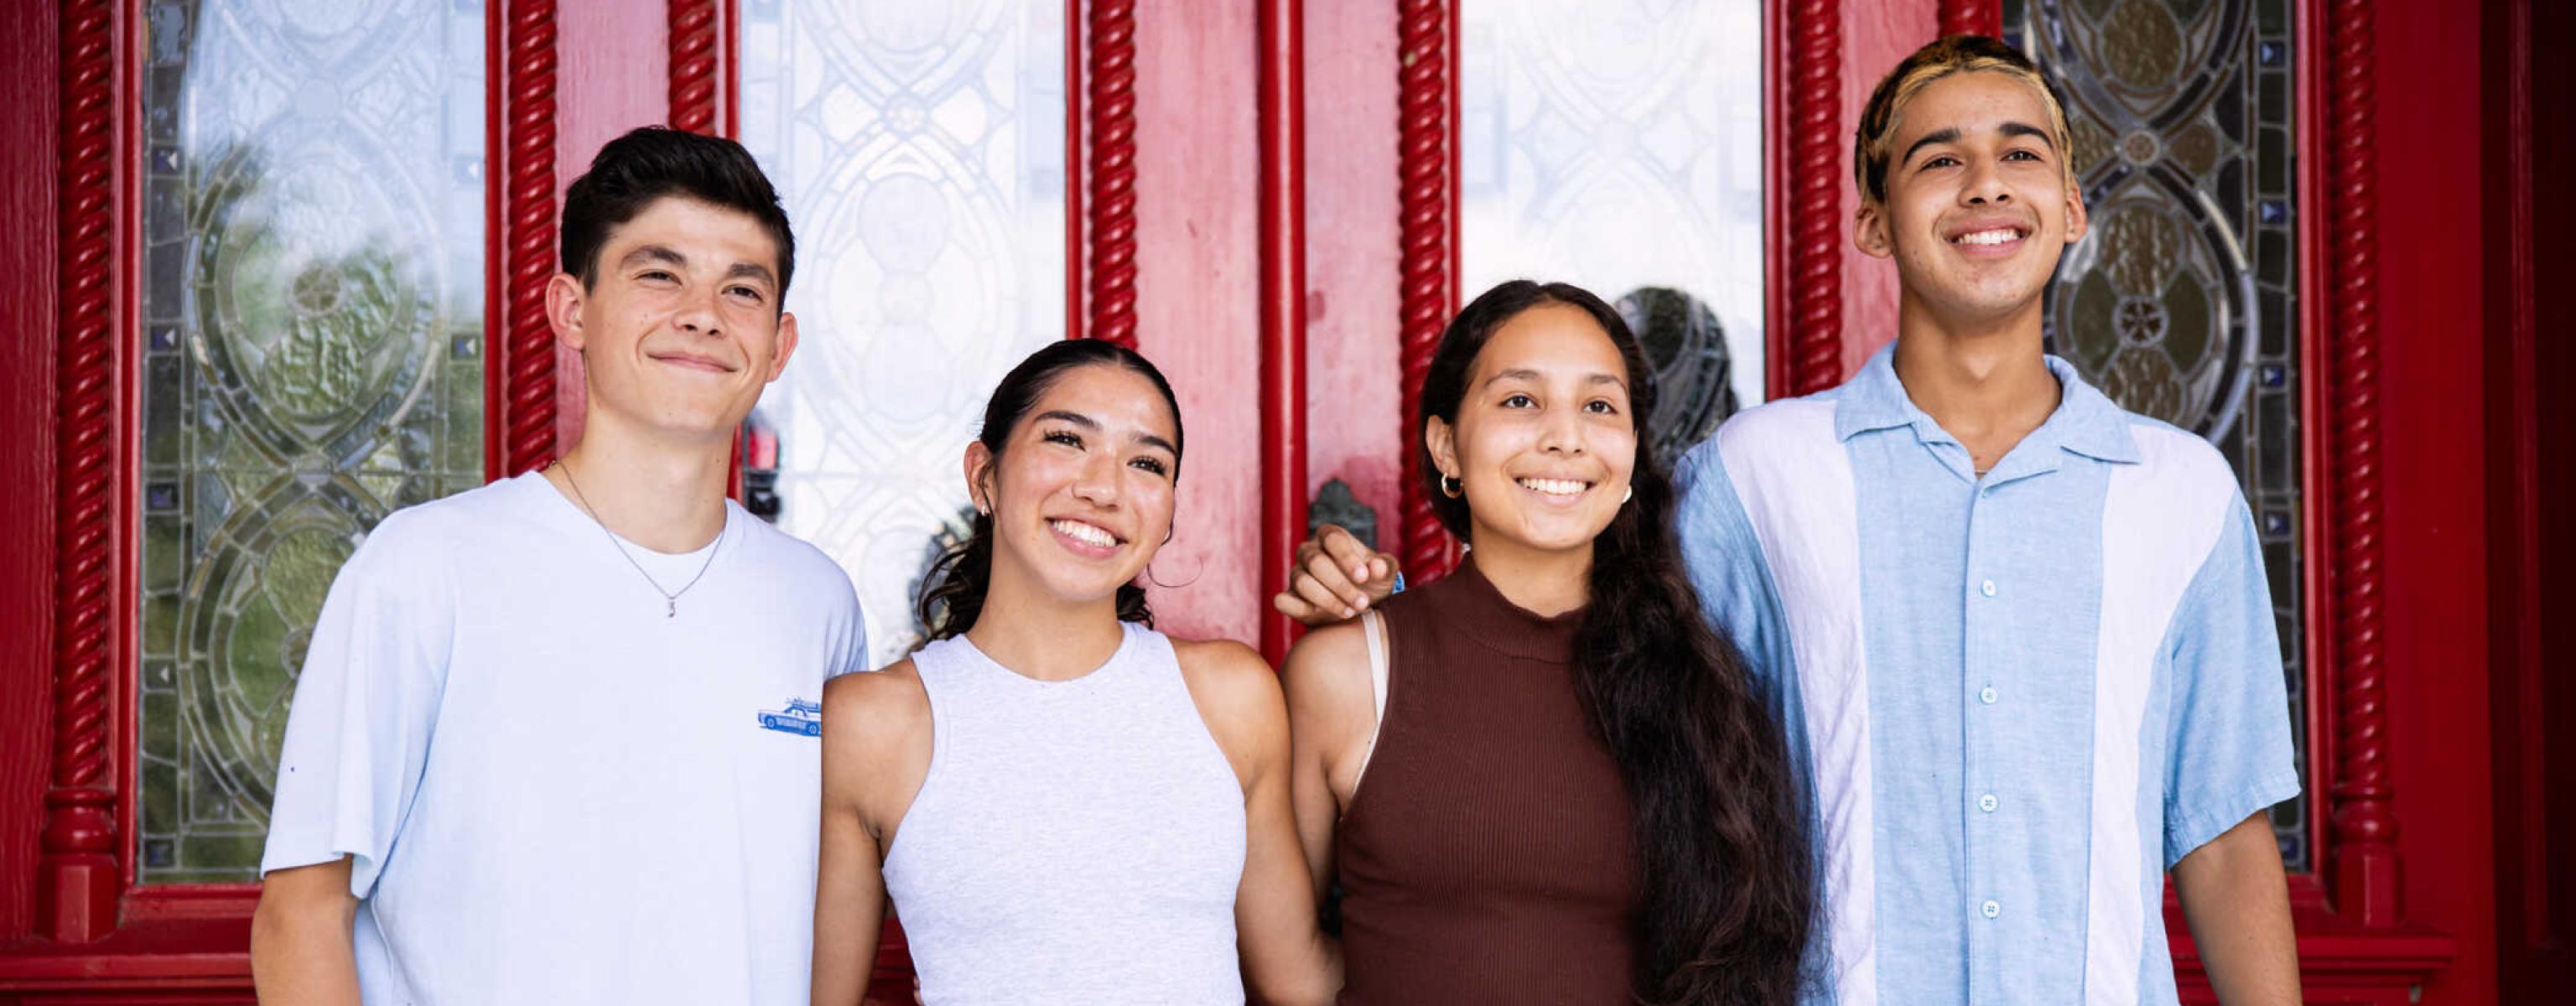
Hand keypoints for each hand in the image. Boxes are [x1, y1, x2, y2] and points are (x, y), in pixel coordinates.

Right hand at [1272, 523, 1399, 625]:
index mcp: (1331, 537)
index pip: (1333, 539)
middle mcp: (1309, 551)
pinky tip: (1318, 616)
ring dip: (1327, 600)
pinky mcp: (1289, 597)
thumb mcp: (1385, 575)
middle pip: (1316, 562)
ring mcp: (1296, 574)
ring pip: (1302, 582)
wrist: (1359, 607)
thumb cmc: (1372, 583)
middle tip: (1363, 603)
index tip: (1363, 577)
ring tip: (1350, 612)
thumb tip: (1376, 568)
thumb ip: (1385, 568)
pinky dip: (1297, 609)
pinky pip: (1283, 601)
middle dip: (1341, 585)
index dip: (1347, 558)